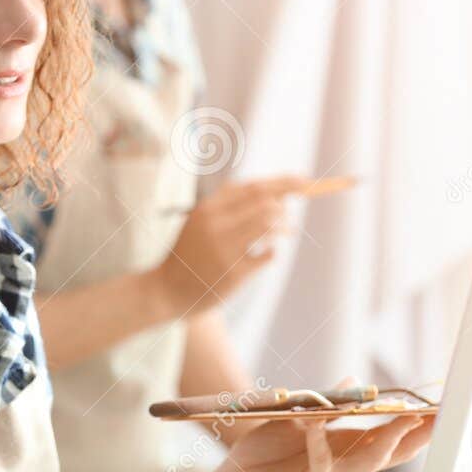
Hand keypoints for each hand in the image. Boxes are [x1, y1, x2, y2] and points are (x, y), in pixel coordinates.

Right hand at [150, 176, 312, 315]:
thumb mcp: (201, 222)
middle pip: (266, 203)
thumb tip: (276, 194)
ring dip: (284, 227)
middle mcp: (215, 225)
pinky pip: (268, 255)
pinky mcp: (233, 273)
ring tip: (287, 232)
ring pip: (270, 225)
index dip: (284, 183)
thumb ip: (230, 206)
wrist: (166, 290)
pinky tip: (264, 255)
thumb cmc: (190, 254)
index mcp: (208, 208)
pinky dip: (271, 252)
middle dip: (286, 207)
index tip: (305, 181)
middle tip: (290, 216)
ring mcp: (225, 249)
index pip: (254, 187)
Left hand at [221, 413, 432, 471]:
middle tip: (443, 413)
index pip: (392, 433)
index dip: (417, 421)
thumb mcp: (297, 421)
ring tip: (403, 417)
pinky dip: (321, 443)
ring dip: (388, 438)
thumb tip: (355, 380)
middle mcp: (348, 466)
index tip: (442, 403)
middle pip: (395, 449)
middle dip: (420, 431)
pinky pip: (323, 466)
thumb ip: (327, 404)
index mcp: (347, 447)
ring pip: (371, 461)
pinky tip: (318, 424)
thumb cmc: (264, 454)